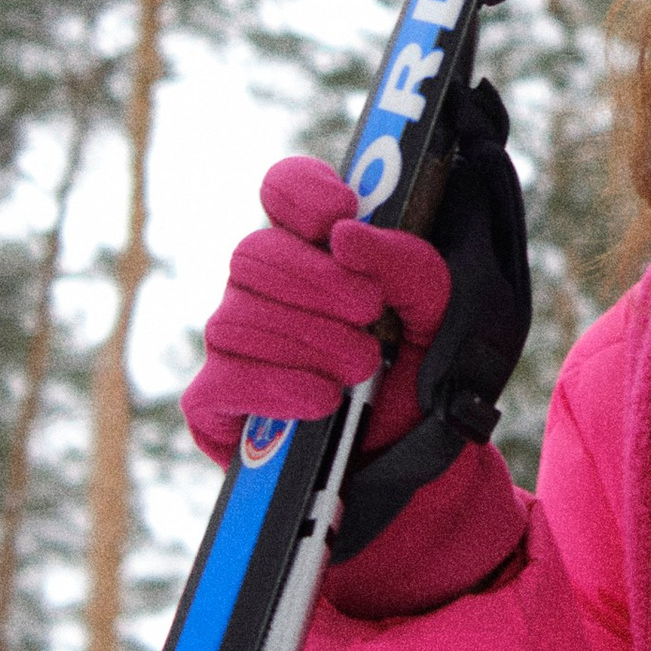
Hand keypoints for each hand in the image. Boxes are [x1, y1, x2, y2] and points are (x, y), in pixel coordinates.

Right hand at [182, 157, 450, 465]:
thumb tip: (345, 236)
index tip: (340, 214)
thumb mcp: (436, 315)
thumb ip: (407, 264)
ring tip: (361, 368)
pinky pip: (223, 381)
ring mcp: (232, 344)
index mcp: (313, 250)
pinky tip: (322, 401)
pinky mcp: (214, 403)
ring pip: (236, 319)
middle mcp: (261, 288)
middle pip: (253, 254)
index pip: (282, 190)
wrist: (406, 460)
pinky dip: (277, 388)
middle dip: (316, 282)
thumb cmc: (413, 373)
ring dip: (307, 342)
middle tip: (369, 312)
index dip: (301, 193)